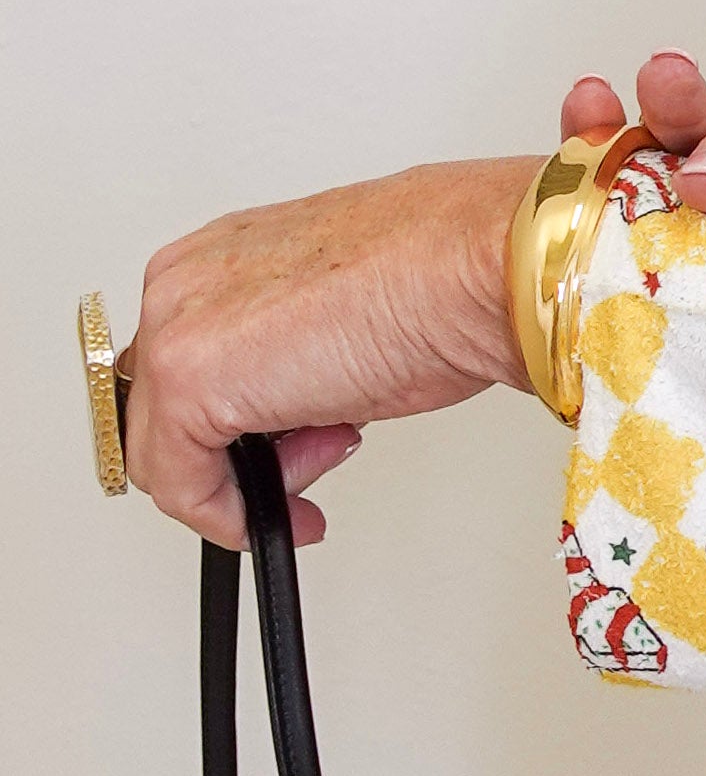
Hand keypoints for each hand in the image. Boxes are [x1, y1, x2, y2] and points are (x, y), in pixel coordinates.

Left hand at [121, 155, 540, 547]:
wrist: (469, 267)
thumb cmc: (435, 276)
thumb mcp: (341, 318)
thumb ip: (290, 353)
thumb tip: (289, 402)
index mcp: (220, 258)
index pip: (188, 365)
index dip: (243, 420)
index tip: (293, 444)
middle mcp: (183, 284)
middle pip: (169, 409)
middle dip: (247, 450)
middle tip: (320, 453)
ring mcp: (175, 328)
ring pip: (166, 448)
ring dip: (249, 479)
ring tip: (327, 457)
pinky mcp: (185, 381)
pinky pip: (179, 483)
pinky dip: (230, 517)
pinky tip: (294, 512)